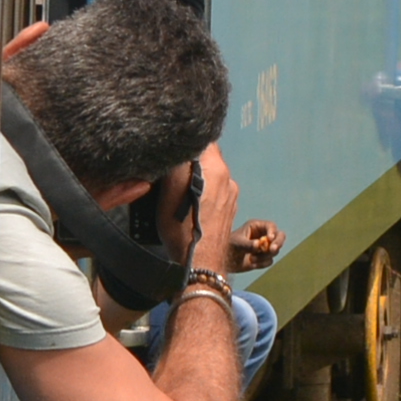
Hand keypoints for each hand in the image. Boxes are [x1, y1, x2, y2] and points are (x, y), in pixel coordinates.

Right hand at [182, 147, 241, 274]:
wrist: (201, 261)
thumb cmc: (182, 226)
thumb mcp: (169, 190)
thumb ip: (177, 163)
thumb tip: (177, 147)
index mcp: (216, 168)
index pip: (205, 139)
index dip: (188, 139)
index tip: (174, 144)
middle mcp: (228, 177)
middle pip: (208, 156)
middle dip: (190, 159)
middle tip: (171, 168)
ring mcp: (231, 194)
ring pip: (211, 174)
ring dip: (197, 176)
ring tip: (178, 190)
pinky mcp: (229, 208)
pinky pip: (215, 190)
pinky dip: (203, 191)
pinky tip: (190, 204)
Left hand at [230, 217, 284, 272]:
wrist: (222, 262)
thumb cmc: (227, 247)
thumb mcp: (236, 243)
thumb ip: (248, 244)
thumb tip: (259, 245)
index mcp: (256, 226)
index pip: (271, 226)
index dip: (273, 232)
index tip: (269, 239)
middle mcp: (262, 235)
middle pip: (279, 236)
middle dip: (278, 243)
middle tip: (272, 250)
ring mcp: (264, 247)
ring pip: (275, 251)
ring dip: (265, 256)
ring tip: (251, 259)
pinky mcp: (263, 258)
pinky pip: (270, 261)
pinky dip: (262, 264)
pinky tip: (251, 264)